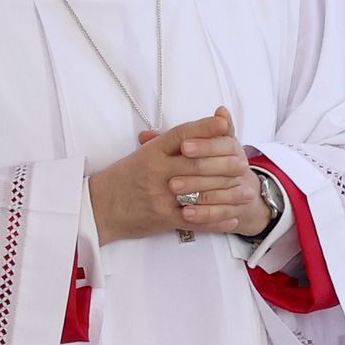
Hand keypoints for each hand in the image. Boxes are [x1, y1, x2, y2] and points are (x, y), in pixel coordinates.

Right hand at [86, 108, 266, 243]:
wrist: (98, 209)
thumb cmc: (122, 180)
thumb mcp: (142, 156)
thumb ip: (167, 144)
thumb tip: (196, 133)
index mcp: (152, 152)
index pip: (183, 134)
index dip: (205, 128)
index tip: (225, 123)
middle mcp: (157, 171)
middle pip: (197, 163)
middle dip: (224, 164)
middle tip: (245, 165)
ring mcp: (159, 195)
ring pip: (200, 192)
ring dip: (227, 194)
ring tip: (246, 193)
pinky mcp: (162, 217)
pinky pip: (195, 219)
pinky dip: (215, 220)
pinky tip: (231, 218)